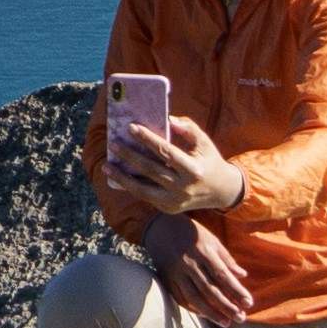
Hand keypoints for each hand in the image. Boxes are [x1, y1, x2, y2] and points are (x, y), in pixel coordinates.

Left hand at [99, 113, 242, 218]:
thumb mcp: (204, 142)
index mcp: (193, 170)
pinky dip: (130, 187)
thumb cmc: (208, 160)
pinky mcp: (168, 208)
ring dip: (122, 177)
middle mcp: (183, 188)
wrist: (221, 191)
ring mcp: (174, 201)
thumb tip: (168, 119)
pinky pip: (145, 196)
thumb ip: (188, 128)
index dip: (148, 139)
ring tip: (106, 166)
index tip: (131, 127)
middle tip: (113, 144)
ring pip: (142, 189)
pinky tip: (116, 177)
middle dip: (130, 156)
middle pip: (150, 170)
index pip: (166, 152)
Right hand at [148, 214, 255, 327]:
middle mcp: (189, 264)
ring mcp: (176, 273)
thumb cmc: (190, 232)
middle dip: (226, 306)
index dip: (236, 290)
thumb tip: (242, 276)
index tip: (248, 303)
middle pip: (210, 289)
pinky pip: (180, 298)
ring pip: (194, 297)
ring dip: (211, 312)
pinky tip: (206, 315)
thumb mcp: (211, 240)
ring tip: (226, 322)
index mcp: (203, 251)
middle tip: (241, 318)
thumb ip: (226, 259)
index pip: (222, 275)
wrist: (158, 226)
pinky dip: (193, 308)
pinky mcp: (166, 279)